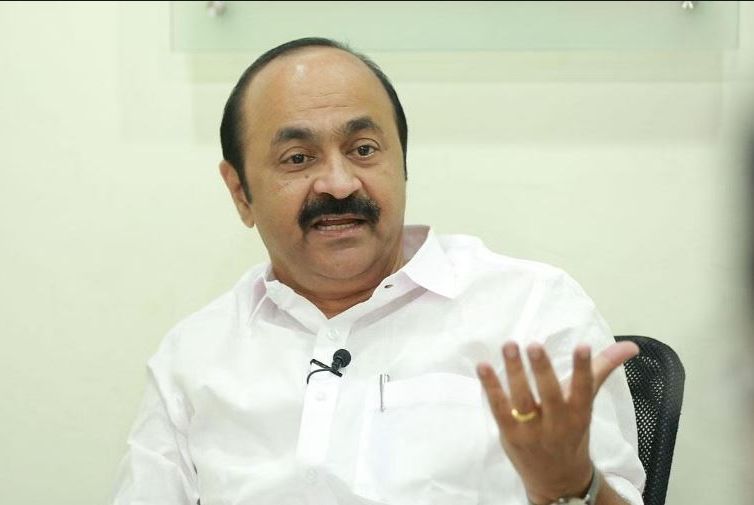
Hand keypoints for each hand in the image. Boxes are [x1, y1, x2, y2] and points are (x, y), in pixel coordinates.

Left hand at [476, 341, 638, 504]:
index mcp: (579, 413)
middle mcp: (557, 423)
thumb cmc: (571, 433)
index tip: (583, 346)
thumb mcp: (586, 404)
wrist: (558, 480)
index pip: (583, 388)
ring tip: (510, 346)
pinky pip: (499, 408)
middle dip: (543, 370)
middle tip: (535, 345)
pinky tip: (484, 366)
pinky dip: (491, 387)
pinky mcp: (510, 434)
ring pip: (522, 399)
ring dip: (514, 372)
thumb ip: (601, 370)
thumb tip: (630, 346)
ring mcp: (532, 430)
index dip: (584, 368)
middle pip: (550, 394)